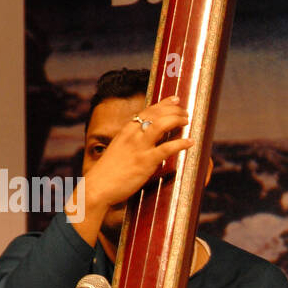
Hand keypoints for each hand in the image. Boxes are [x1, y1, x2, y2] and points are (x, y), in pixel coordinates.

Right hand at [69, 96, 192, 233]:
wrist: (97, 188)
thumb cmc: (109, 173)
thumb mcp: (119, 151)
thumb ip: (131, 143)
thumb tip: (145, 140)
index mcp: (125, 131)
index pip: (146, 111)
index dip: (163, 104)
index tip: (175, 99)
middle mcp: (132, 135)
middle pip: (155, 114)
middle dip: (173, 110)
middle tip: (185, 113)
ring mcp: (139, 148)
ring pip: (160, 125)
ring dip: (176, 120)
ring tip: (187, 122)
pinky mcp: (145, 162)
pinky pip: (166, 148)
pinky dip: (180, 143)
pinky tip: (190, 142)